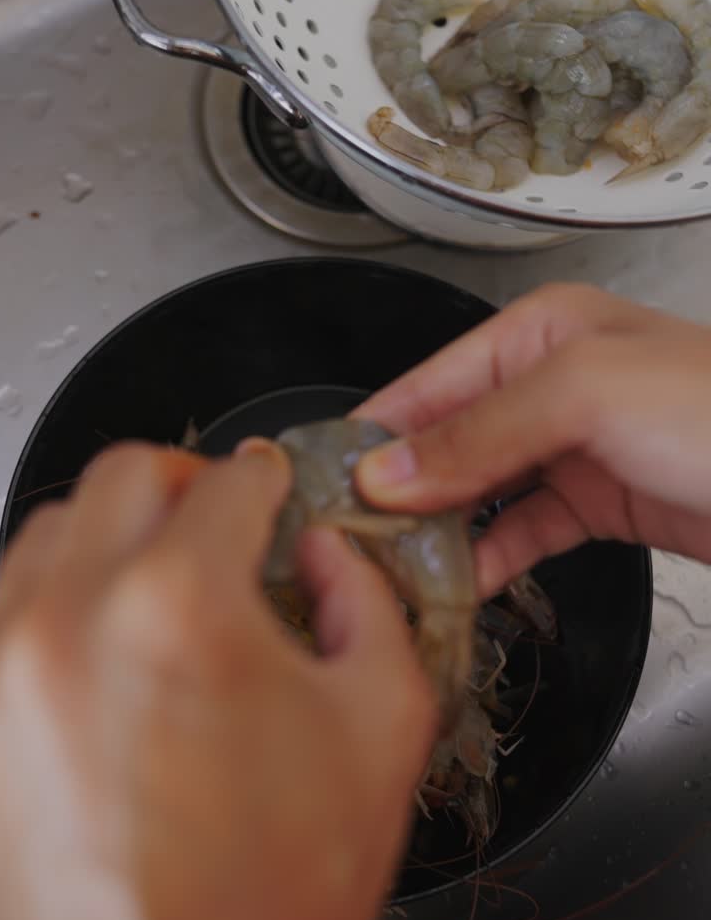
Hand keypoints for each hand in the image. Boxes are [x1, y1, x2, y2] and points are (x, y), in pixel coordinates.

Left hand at [0, 443, 434, 919]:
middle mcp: (73, 622)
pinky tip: (110, 643)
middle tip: (220, 521)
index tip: (269, 490)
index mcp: (182, 607)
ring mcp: (7, 672)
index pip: (226, 482)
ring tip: (161, 583)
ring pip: (54, 531)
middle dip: (187, 485)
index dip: (266, 479)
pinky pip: (10, 609)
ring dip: (117, 536)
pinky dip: (64, 599)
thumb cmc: (283, 890)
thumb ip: (366, 598)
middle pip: (126, 475)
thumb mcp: (384, 717)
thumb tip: (328, 555)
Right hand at [355, 283, 710, 595]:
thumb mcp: (587, 397)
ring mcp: (574, 448)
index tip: (319, 481)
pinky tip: (459, 585)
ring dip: (437, 529)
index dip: (374, 431)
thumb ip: (481, 432)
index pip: (430, 382)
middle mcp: (549, 385)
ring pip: (480, 490)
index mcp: (539, 334)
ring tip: (385, 570)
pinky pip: (525, 531)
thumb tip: (386, 470)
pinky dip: (491, 558)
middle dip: (397, 487)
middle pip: (448, 439)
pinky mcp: (599, 504)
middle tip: (341, 540)